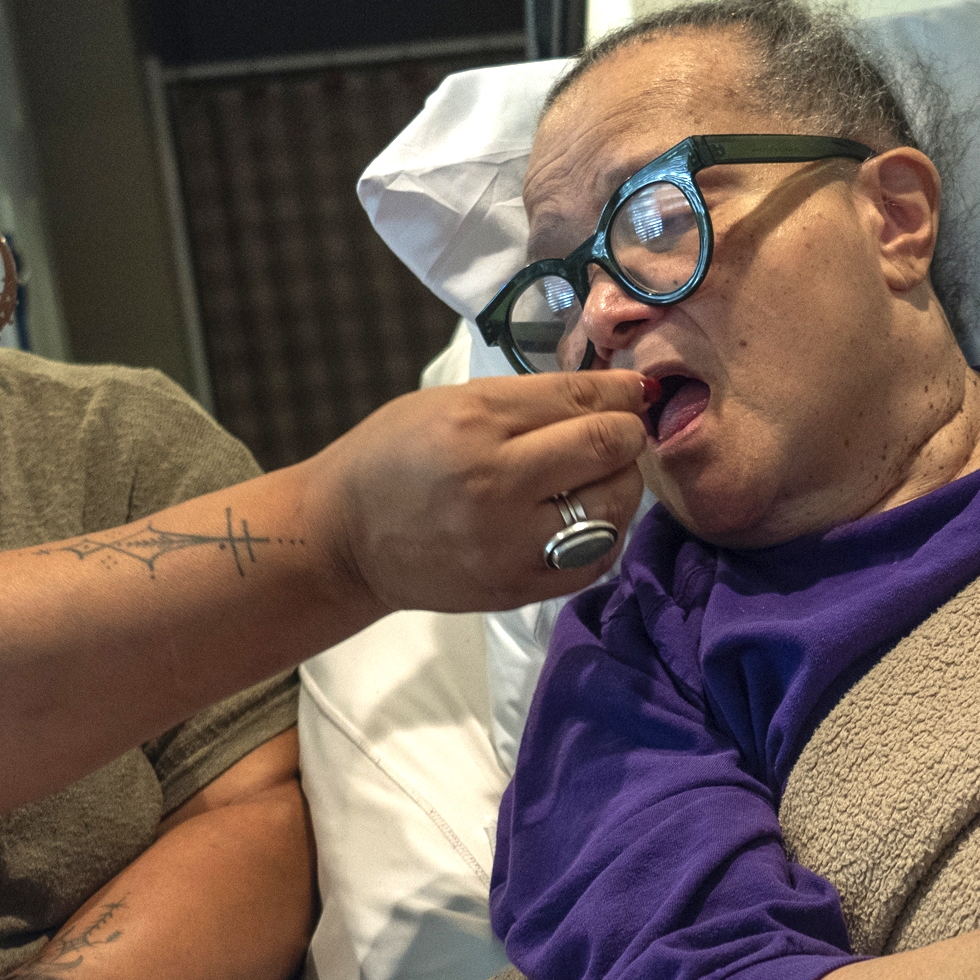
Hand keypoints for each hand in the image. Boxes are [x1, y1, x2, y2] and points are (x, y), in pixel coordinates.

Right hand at [301, 369, 650, 611]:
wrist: (344, 539)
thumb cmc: (392, 458)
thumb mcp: (448, 403)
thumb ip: (526, 399)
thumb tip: (607, 393)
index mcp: (476, 423)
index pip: (580, 399)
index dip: (622, 391)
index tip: (634, 392)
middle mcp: (498, 483)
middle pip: (608, 447)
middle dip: (627, 433)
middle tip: (621, 433)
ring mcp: (510, 542)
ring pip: (614, 506)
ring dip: (622, 484)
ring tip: (602, 477)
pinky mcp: (517, 587)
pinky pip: (597, 558)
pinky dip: (606, 532)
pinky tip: (588, 518)